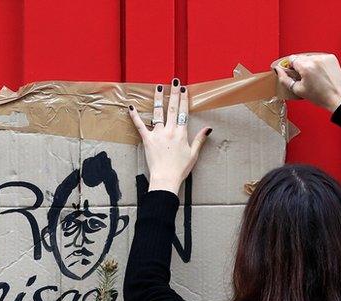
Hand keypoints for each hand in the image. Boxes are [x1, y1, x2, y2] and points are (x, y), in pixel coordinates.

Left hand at [128, 79, 211, 194]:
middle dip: (173, 93)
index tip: (184, 88)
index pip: (184, 112)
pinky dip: (135, 116)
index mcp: (182, 133)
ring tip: (158, 87)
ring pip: (158, 113)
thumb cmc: (180, 169)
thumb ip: (200, 139)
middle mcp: (170, 131)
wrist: (166, 178)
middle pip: (173, 108)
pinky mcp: (147, 140)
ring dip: (158, 99)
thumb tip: (208, 128)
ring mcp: (158, 134)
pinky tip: (131, 107)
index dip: (184, 98)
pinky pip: (140, 125)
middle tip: (174, 81)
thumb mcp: (194, 154)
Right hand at [274, 53, 340, 111]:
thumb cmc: (321, 96)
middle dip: (299, 66)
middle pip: (300, 57)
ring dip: (308, 64)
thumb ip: (285, 79)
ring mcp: (324, 57)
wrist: (338, 96)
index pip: (292, 59)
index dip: (290, 66)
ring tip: (312, 76)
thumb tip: (279, 71)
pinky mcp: (331, 58)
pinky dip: (317, 63)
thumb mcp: (298, 90)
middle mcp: (315, 59)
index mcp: (306, 67)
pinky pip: (319, 57)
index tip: (291, 72)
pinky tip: (319, 73)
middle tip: (302, 77)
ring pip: (309, 57)